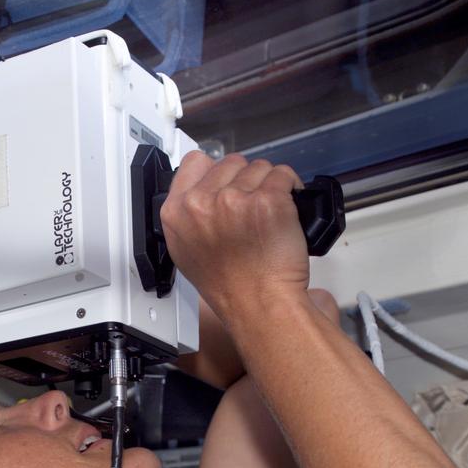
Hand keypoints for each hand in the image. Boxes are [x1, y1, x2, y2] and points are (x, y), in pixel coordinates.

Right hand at [159, 153, 308, 318]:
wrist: (260, 305)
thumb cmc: (230, 287)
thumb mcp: (185, 252)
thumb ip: (187, 217)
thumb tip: (202, 193)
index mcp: (177, 212)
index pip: (195, 162)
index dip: (216, 171)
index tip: (227, 183)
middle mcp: (202, 202)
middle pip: (231, 163)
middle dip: (245, 180)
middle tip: (251, 209)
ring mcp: (235, 199)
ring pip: (260, 167)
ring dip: (269, 184)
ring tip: (269, 214)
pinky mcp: (268, 200)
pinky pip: (284, 175)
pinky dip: (291, 188)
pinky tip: (285, 211)